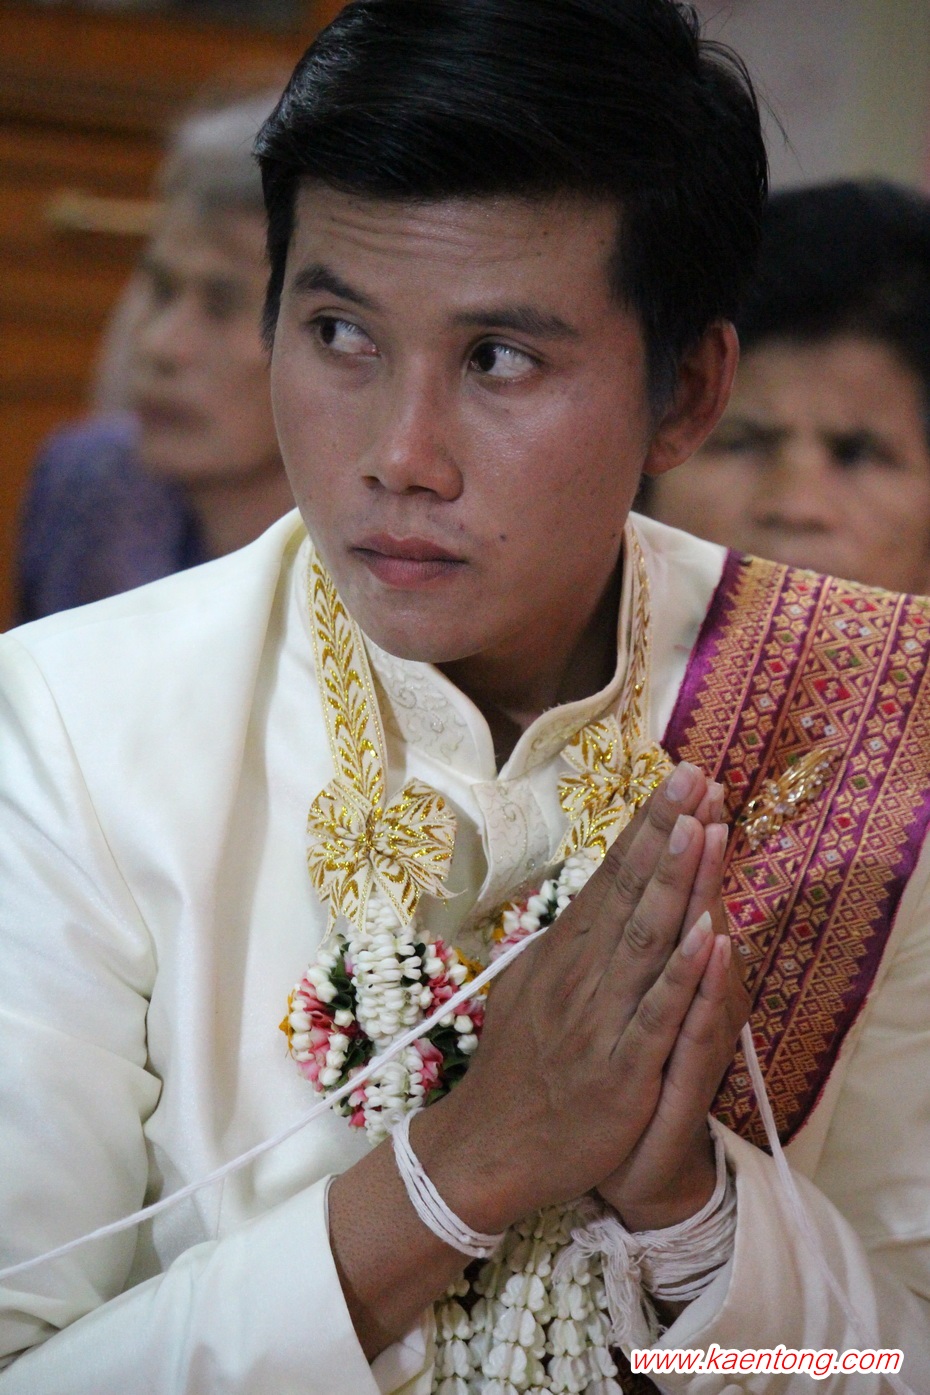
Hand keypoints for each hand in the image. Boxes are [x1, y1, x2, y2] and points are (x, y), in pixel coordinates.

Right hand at [414, 762, 737, 1233]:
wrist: (488, 1150)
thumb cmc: (517, 1069)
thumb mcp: (531, 988)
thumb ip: (566, 944)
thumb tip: (593, 898)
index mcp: (565, 953)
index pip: (612, 876)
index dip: (649, 827)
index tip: (679, 778)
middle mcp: (582, 975)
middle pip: (631, 892)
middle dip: (667, 831)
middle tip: (696, 774)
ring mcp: (601, 1021)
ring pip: (646, 940)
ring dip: (676, 881)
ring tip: (702, 826)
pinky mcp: (621, 1071)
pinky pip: (656, 1015)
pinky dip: (682, 975)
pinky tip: (707, 936)